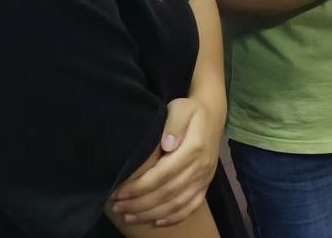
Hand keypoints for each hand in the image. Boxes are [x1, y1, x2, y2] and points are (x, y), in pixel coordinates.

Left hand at [111, 97, 221, 226]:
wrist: (212, 116)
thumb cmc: (190, 111)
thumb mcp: (180, 108)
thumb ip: (173, 124)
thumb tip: (167, 145)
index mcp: (194, 148)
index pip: (163, 174)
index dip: (140, 187)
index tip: (119, 192)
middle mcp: (201, 166)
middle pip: (168, 192)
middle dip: (140, 203)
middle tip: (118, 207)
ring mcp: (204, 178)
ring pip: (177, 203)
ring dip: (152, 214)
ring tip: (129, 217)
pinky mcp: (206, 184)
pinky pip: (191, 206)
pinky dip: (174, 218)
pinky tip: (157, 222)